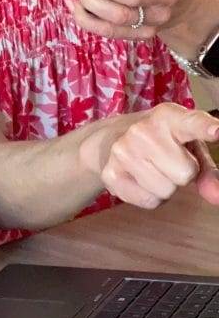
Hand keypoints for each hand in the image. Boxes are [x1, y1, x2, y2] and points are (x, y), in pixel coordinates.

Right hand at [80, 103, 218, 209]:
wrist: (109, 139)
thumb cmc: (161, 142)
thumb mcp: (188, 145)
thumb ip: (208, 170)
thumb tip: (217, 196)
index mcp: (168, 116)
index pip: (191, 123)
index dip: (205, 127)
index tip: (217, 131)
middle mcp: (142, 130)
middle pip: (186, 173)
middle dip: (183, 173)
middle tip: (168, 161)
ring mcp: (123, 152)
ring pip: (167, 190)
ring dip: (166, 186)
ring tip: (153, 169)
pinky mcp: (111, 175)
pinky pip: (149, 201)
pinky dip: (150, 196)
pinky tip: (140, 180)